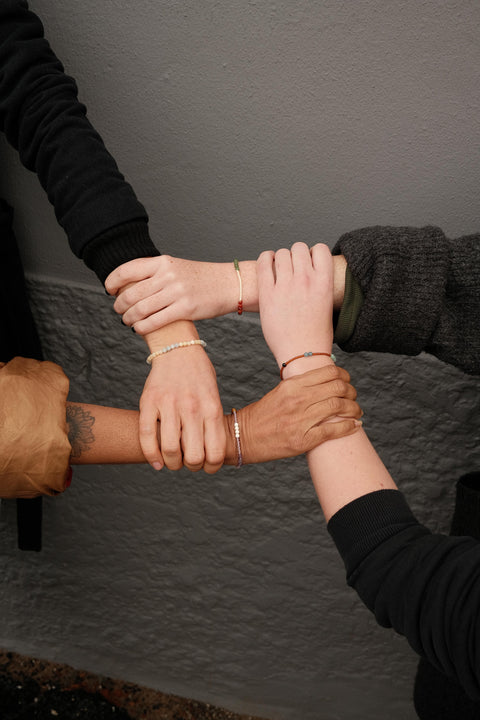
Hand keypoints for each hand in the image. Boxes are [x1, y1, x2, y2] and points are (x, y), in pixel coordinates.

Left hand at [105, 256, 257, 334]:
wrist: (229, 284)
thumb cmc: (202, 278)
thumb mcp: (177, 267)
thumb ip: (155, 273)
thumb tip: (130, 285)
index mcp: (163, 262)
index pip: (127, 270)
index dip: (112, 282)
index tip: (109, 290)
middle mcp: (168, 276)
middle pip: (131, 293)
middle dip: (120, 305)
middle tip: (119, 311)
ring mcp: (177, 292)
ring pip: (140, 309)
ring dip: (129, 318)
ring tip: (128, 321)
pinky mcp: (185, 309)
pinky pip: (155, 321)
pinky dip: (142, 327)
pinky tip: (139, 329)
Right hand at [140, 343, 225, 472]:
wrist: (177, 348)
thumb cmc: (199, 376)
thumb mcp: (214, 397)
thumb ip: (212, 422)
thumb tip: (210, 454)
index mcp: (211, 408)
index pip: (215, 452)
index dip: (211, 467)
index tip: (207, 467)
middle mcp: (191, 407)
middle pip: (193, 456)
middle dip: (192, 467)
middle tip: (189, 463)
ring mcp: (169, 404)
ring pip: (170, 450)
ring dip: (172, 464)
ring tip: (173, 462)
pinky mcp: (149, 402)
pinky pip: (146, 436)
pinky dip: (151, 456)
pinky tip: (156, 462)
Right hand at [223, 365, 361, 463]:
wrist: (241, 438)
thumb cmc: (261, 416)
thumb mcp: (280, 392)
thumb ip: (301, 386)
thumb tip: (325, 382)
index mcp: (292, 385)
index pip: (329, 372)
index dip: (344, 376)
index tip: (347, 381)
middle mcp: (298, 399)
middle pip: (338, 388)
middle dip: (352, 392)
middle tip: (354, 397)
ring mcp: (300, 420)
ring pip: (339, 407)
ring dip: (354, 409)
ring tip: (357, 412)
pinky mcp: (302, 440)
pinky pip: (333, 430)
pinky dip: (349, 427)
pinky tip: (355, 426)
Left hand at [257, 242, 333, 374]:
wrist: (303, 354)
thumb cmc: (316, 334)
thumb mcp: (327, 303)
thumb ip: (320, 284)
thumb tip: (313, 270)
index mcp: (324, 282)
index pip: (320, 249)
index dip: (313, 253)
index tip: (309, 262)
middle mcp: (306, 280)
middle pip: (298, 247)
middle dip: (296, 255)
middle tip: (292, 267)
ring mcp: (286, 286)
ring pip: (281, 253)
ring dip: (280, 258)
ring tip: (279, 268)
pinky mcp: (268, 294)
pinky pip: (263, 263)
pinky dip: (265, 259)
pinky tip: (267, 264)